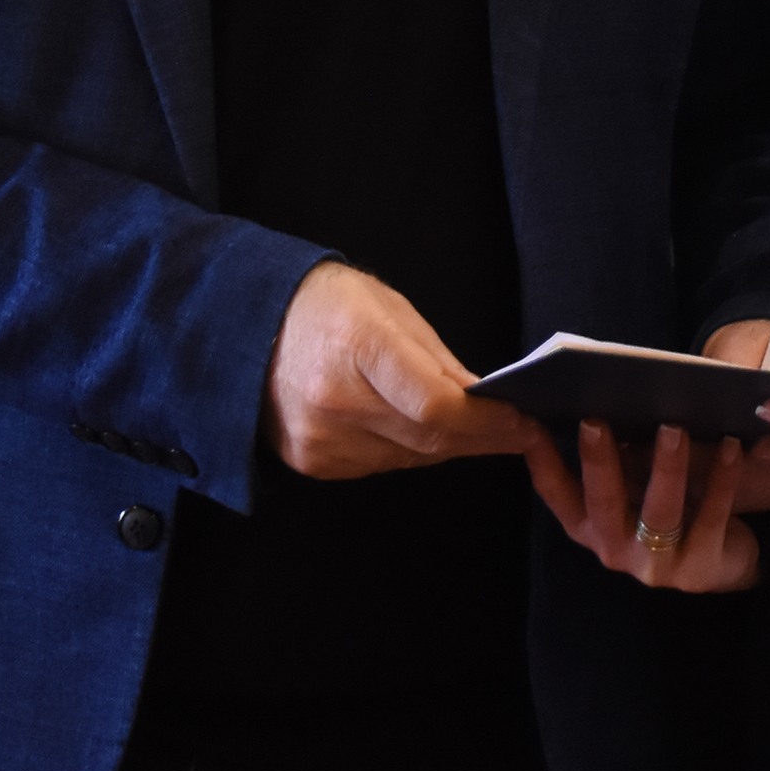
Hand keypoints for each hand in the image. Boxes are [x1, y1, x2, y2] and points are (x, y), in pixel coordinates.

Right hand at [260, 263, 530, 479]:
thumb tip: (490, 404)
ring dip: (447, 446)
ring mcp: (318, 439)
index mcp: (355, 345)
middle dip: (481, 438)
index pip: (435, 405)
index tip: (523, 421)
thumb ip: (440, 362)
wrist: (246, 328)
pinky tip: (419, 430)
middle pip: (428, 439)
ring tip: (474, 427)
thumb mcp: (390, 310)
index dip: (487, 422)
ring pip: (409, 458)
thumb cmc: (327, 305)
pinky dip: (410, 451)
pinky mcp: (312, 462)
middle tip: (517, 432)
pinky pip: (381, 465)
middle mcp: (332, 400)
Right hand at [523, 418, 758, 590]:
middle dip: (598, 461)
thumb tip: (601, 391)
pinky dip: (721, 481)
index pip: (554, 491)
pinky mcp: (698, 570)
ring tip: (674, 428)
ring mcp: (654, 566)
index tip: (527, 420)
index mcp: (589, 525)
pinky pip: (710, 519)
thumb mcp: (636, 484)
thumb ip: (617, 454)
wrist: (725, 560)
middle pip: (602, 503)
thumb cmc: (670, 507)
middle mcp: (612, 548)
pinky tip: (730, 446)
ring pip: (658, 513)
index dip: (539, 458)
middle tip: (596, 419)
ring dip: (665, 468)